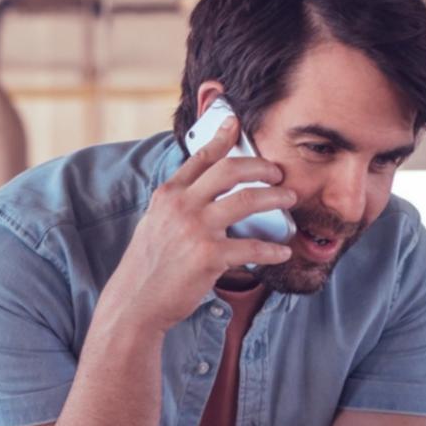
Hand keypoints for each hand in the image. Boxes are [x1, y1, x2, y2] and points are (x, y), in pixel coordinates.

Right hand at [101, 115, 293, 334]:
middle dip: (261, 166)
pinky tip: (282, 251)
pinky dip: (272, 249)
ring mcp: (196, 229)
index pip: (200, 158)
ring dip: (275, 197)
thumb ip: (177, 205)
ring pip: (247, 200)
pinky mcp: (209, 256)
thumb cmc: (147, 267)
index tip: (235, 123)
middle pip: (230, 170)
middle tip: (277, 172)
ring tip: (289, 199)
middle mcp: (182, 206)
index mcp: (168, 195)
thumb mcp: (155, 224)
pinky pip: (251, 247)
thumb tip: (201, 194)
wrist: (136, 302)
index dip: (221, 138)